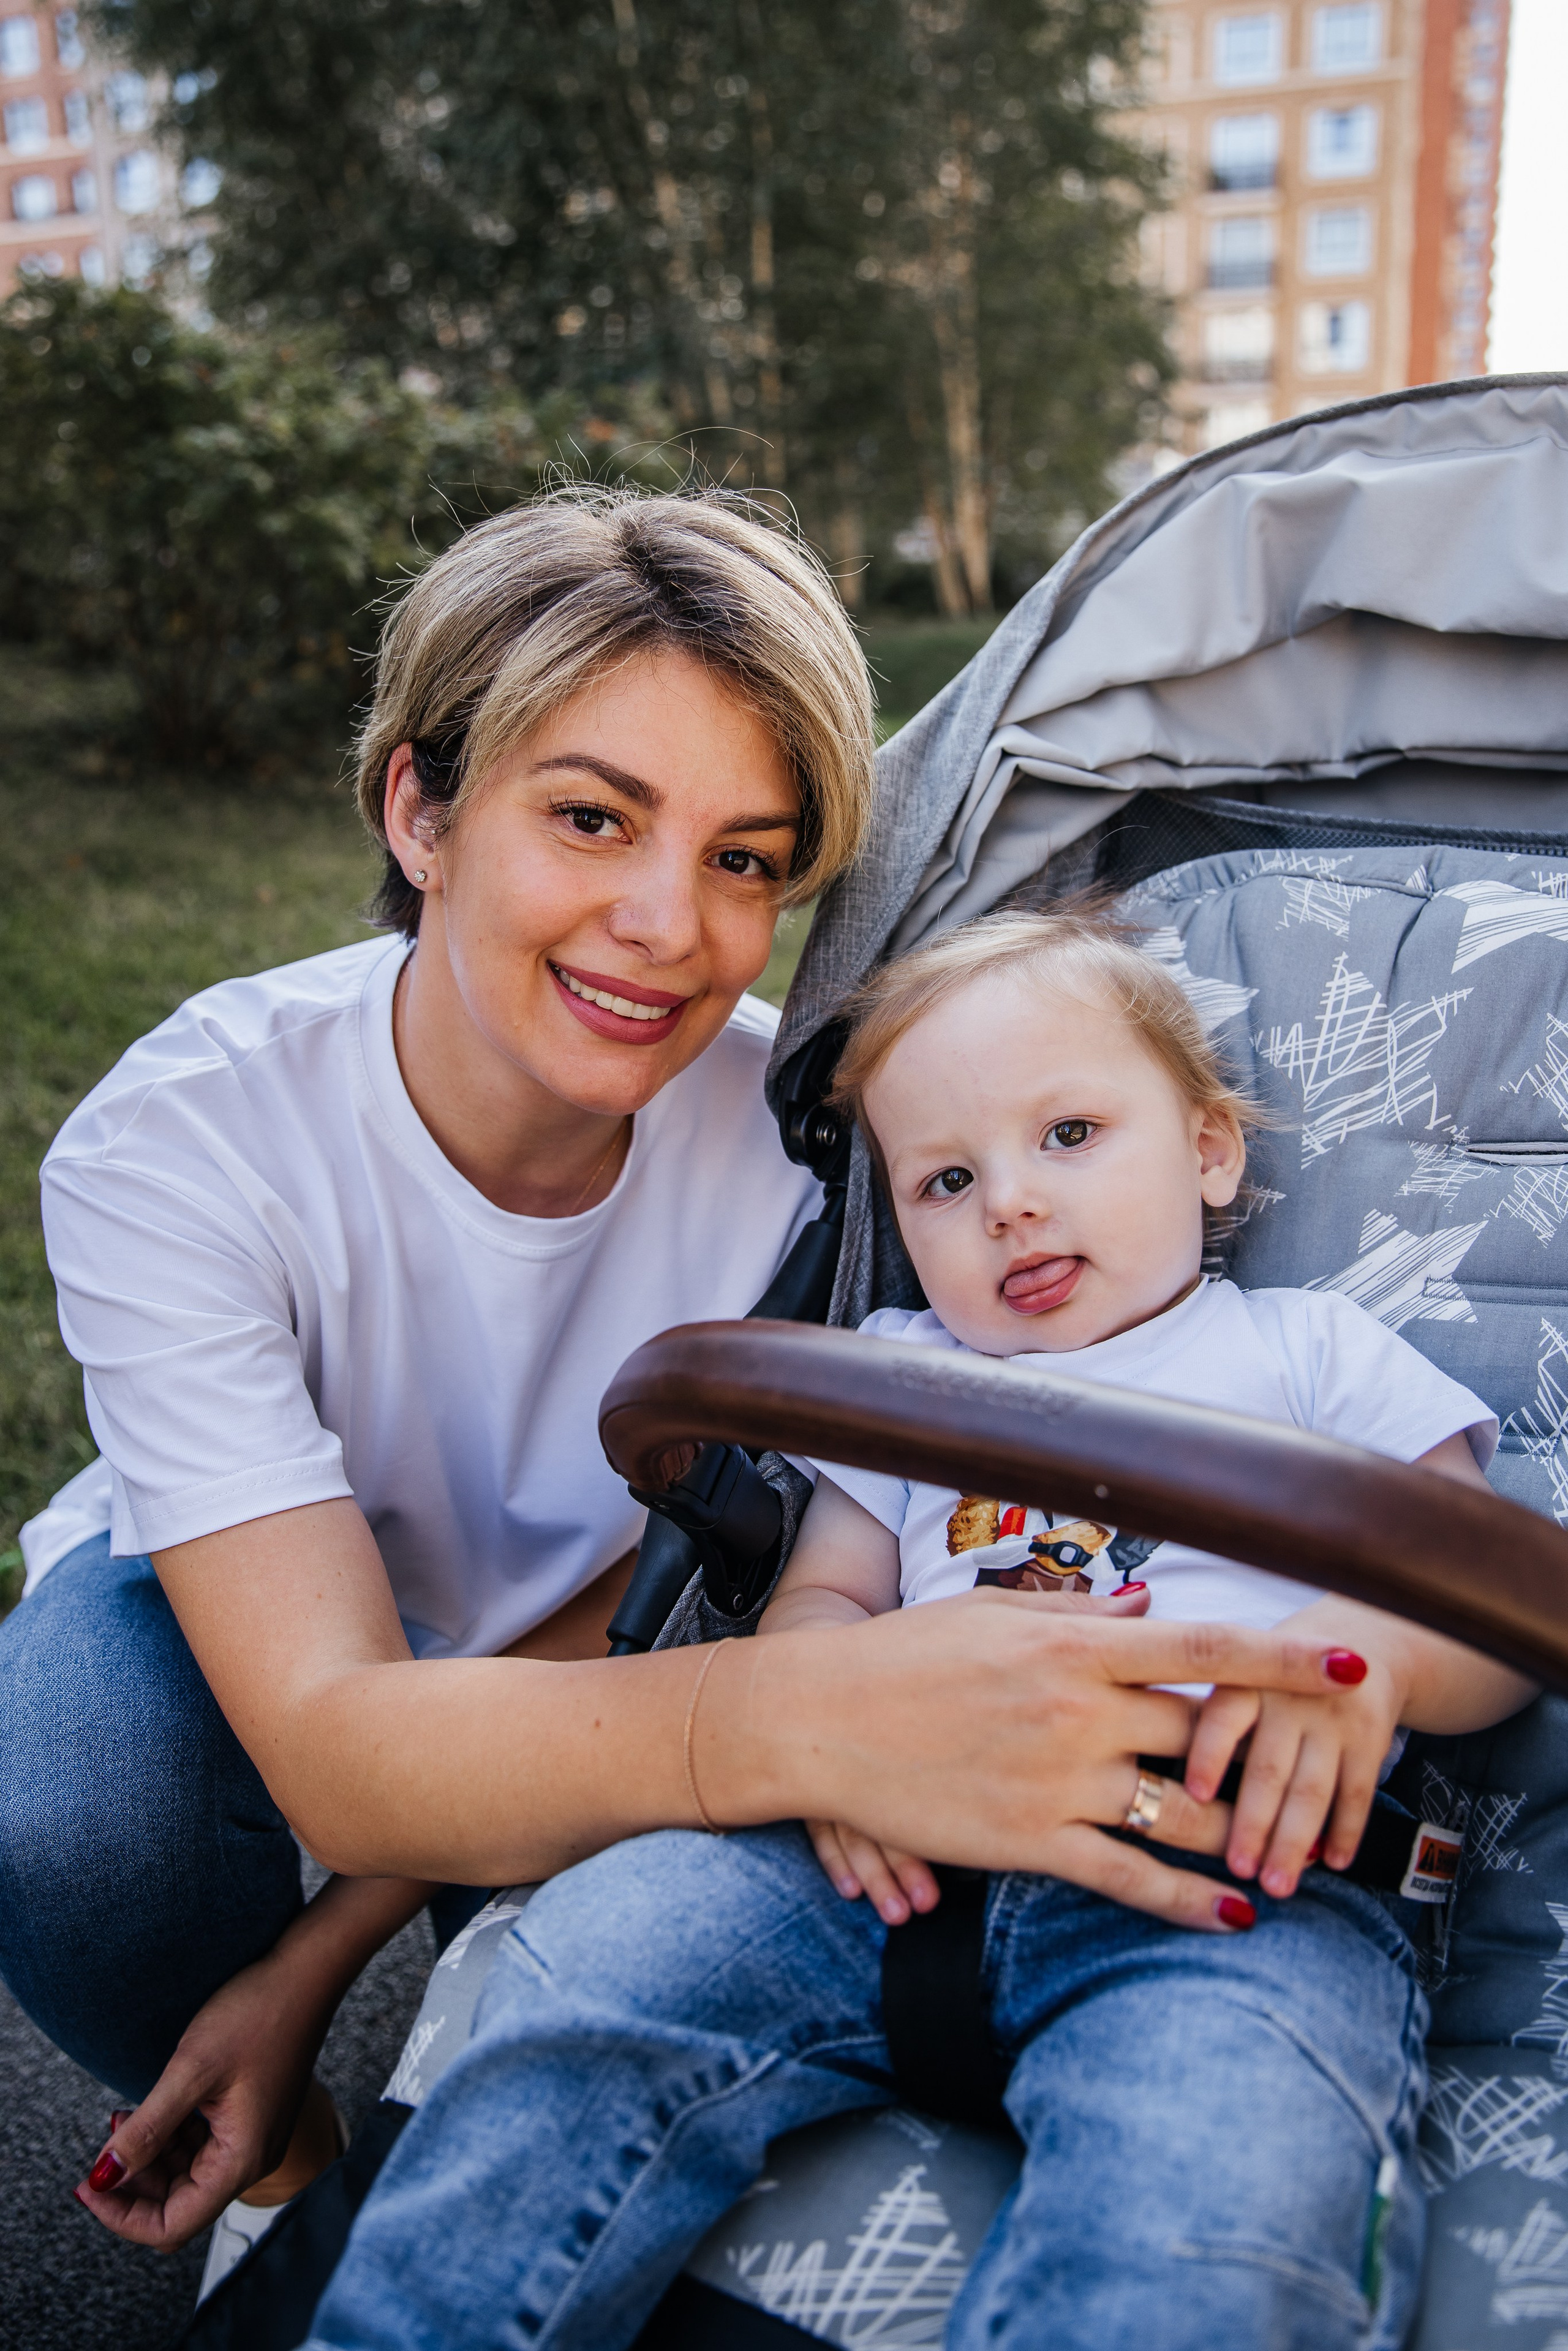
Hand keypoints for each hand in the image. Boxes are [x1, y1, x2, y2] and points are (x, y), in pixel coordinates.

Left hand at [71, 1945, 333, 2249]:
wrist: (305, 1972)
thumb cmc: (257, 2014)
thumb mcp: (190, 2071)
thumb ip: (146, 2131)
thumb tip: (103, 2177)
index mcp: (242, 2159)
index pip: (172, 2225)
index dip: (122, 2216)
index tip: (88, 2185)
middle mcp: (251, 2160)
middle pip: (178, 2205)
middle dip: (133, 2185)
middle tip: (99, 2152)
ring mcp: (253, 2140)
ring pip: (186, 2178)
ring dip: (148, 2160)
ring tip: (122, 2120)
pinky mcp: (250, 2119)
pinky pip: (201, 2149)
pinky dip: (169, 2138)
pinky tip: (149, 2109)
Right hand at [726, 1594, 1365, 1934]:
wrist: (816, 1720)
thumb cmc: (901, 1656)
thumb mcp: (991, 1615)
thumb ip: (1082, 1616)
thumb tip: (1151, 1607)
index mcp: (1070, 1644)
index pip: (1203, 1646)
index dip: (1286, 1658)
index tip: (1348, 1664)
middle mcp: (1076, 1711)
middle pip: (1203, 1733)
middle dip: (1267, 1754)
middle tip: (1320, 1770)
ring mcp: (1055, 1781)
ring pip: (1179, 1816)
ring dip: (1241, 1837)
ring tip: (1290, 1854)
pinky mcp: (1028, 1842)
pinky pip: (1127, 1879)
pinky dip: (1188, 1902)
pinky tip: (1234, 1916)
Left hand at [1186, 1640, 1386, 1900]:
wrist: (1361, 1637)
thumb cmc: (1274, 1669)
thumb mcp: (1237, 1669)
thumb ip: (1199, 1710)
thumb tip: (1149, 1770)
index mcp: (1243, 1676)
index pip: (1223, 1716)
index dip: (1208, 1754)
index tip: (1194, 1796)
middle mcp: (1288, 1694)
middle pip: (1269, 1767)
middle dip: (1252, 1824)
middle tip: (1237, 1869)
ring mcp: (1333, 1717)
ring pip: (1311, 1788)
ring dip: (1294, 1841)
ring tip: (1276, 1885)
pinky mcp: (1371, 1736)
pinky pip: (1357, 1791)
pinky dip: (1346, 1830)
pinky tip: (1332, 1863)